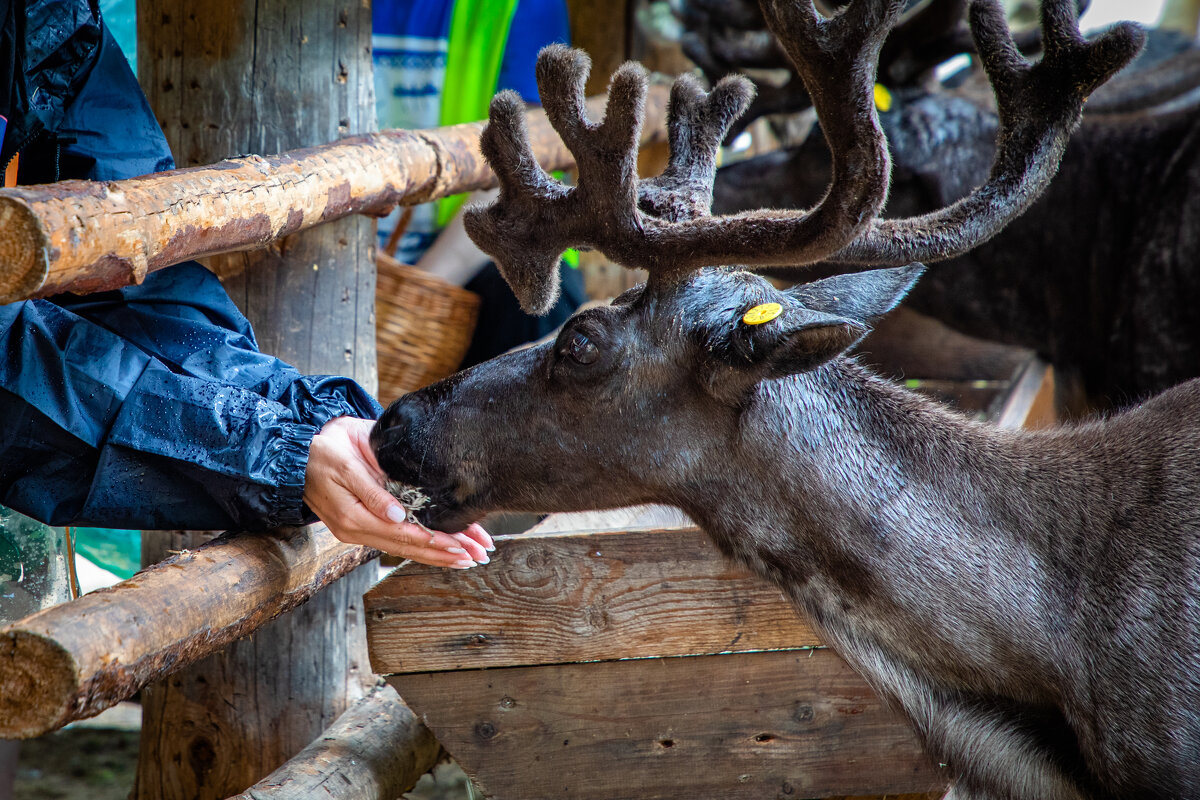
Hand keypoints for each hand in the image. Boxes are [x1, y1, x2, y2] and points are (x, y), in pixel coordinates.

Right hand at [303, 416, 492, 566]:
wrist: (298, 452)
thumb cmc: (323, 451)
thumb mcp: (346, 464)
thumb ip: (371, 491)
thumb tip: (397, 515)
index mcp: (353, 517)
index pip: (402, 534)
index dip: (433, 540)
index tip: (461, 545)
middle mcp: (357, 530)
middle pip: (408, 547)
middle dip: (445, 552)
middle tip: (477, 555)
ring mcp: (360, 529)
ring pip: (405, 547)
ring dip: (438, 554)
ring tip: (469, 556)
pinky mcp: (364, 523)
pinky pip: (397, 539)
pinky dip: (422, 546)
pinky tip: (442, 550)